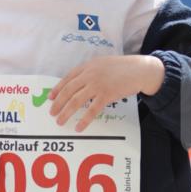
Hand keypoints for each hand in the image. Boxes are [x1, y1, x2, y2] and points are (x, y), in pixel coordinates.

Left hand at [48, 56, 164, 131]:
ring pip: (76, 101)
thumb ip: (90, 72)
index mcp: (87, 66)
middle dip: (58, 103)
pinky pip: (92, 110)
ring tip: (60, 121)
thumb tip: (78, 84)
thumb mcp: (102, 64)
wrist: (140, 70)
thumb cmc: (122, 68)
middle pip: (68, 91)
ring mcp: (97, 85)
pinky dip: (84, 120)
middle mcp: (90, 75)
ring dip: (66, 113)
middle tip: (52, 113)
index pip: (67, 78)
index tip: (50, 98)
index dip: (57, 89)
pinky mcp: (106, 95)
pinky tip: (79, 127)